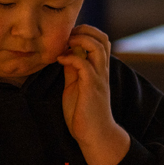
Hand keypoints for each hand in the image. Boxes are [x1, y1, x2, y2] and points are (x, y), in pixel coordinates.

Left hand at [59, 25, 130, 164]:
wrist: (94, 134)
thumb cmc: (83, 112)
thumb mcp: (75, 85)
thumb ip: (73, 69)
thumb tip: (65, 54)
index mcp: (98, 68)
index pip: (100, 40)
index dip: (85, 32)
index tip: (68, 36)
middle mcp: (102, 70)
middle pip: (102, 38)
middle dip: (85, 30)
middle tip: (67, 35)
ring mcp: (98, 77)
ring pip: (97, 46)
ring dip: (80, 39)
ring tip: (66, 43)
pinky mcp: (91, 86)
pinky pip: (84, 64)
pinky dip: (71, 57)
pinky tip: (60, 60)